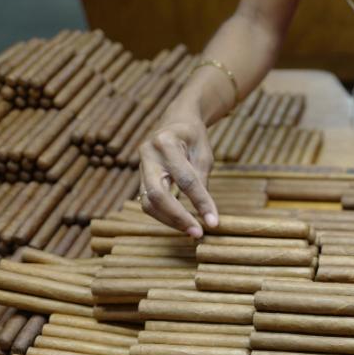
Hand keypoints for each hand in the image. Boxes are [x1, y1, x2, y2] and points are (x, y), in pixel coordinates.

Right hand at [138, 107, 217, 237]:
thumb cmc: (194, 137)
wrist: (176, 121)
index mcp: (166, 142)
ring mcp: (140, 166)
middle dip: (177, 217)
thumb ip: (202, 182)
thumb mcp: (204, 155)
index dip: (200, 202)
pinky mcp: (140, 177)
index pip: (185, 180)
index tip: (213, 222)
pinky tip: (181, 222)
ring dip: (170, 221)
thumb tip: (207, 216)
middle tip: (198, 233)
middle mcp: (147, 153)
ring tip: (192, 231)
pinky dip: (165, 215)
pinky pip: (148, 202)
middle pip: (156, 194)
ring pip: (148, 202)